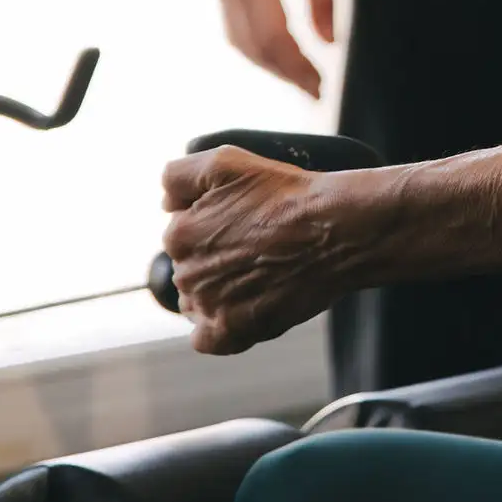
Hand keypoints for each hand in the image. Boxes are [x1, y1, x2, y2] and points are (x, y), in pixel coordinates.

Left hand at [161, 147, 356, 353]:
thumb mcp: (225, 162)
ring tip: (259, 273)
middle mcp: (186, 274)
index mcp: (179, 234)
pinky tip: (244, 308)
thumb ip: (178, 177)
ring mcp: (209, 306)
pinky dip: (220, 326)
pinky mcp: (233, 332)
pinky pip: (207, 339)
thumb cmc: (287, 196)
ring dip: (218, 291)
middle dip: (216, 258)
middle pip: (192, 268)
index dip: (215, 225)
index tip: (245, 222)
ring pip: (197, 301)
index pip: (183, 234)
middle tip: (257, 246)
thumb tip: (166, 204)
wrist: (335, 232)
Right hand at [217, 0, 335, 97]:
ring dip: (270, 67)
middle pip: (256, 48)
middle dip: (287, 74)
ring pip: (241, 45)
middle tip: (317, 90)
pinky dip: (256, 51)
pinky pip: (234, 32)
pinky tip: (278, 57)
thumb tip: (329, 41)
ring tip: (301, 78)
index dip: (297, 66)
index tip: (322, 83)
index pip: (274, 36)